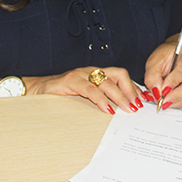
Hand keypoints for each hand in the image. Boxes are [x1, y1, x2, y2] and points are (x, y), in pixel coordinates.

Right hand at [26, 66, 150, 113]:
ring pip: (106, 81)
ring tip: (128, 108)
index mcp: (97, 74)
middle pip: (119, 74)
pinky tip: (107, 109)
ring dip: (120, 96)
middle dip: (131, 89)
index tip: (145, 101)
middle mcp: (91, 71)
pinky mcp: (70, 81)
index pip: (122, 76)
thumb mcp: (85, 97)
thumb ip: (102, 99)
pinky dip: (101, 99)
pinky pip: (89, 89)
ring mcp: (81, 74)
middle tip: (138, 105)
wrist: (36, 90)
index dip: (134, 87)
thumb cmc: (62, 95)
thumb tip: (122, 110)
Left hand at [144, 30, 181, 109]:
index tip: (161, 90)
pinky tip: (166, 101)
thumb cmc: (167, 57)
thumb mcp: (155, 60)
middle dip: (177, 96)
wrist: (177, 58)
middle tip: (163, 101)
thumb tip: (156, 92)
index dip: (172, 82)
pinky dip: (175, 103)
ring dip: (175, 102)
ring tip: (161, 101)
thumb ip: (153, 75)